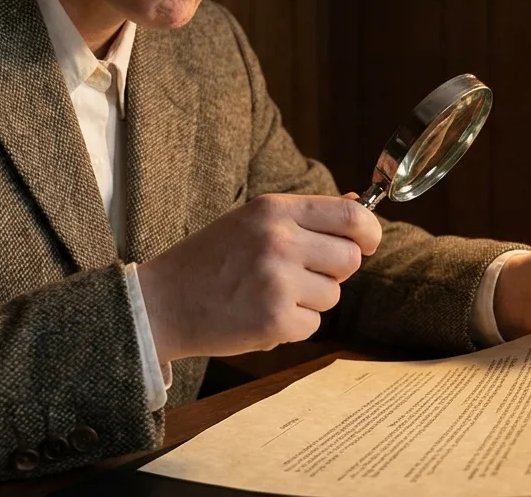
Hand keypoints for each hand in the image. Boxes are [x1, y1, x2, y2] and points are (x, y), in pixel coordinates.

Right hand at [136, 193, 380, 363]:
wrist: (162, 303)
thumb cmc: (209, 260)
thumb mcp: (252, 222)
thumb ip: (305, 216)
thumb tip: (360, 205)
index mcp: (273, 210)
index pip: (350, 216)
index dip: (369, 232)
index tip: (367, 242)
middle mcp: (279, 241)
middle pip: (350, 259)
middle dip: (334, 271)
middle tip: (299, 275)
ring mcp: (278, 281)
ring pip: (333, 295)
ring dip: (310, 300)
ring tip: (269, 294)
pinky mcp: (275, 319)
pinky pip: (313, 324)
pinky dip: (293, 325)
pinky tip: (260, 315)